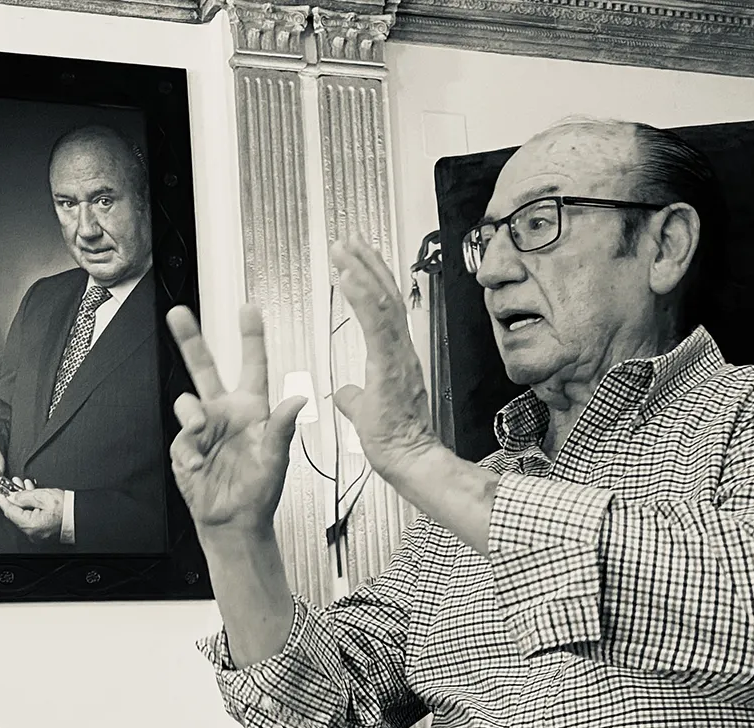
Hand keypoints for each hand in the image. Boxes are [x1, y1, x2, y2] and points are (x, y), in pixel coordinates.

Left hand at [0, 480, 63, 542]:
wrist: (82, 515)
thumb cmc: (68, 508)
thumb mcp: (43, 496)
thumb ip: (23, 496)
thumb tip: (12, 496)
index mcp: (30, 525)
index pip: (9, 511)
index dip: (2, 498)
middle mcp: (31, 532)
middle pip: (16, 512)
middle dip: (14, 496)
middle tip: (12, 483)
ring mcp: (37, 533)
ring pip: (23, 514)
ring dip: (23, 499)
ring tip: (23, 485)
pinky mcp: (42, 531)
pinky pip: (31, 517)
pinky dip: (30, 506)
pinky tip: (31, 494)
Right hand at [165, 304, 307, 539]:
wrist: (233, 521)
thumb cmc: (259, 491)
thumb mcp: (277, 460)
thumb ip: (283, 428)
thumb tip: (298, 400)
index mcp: (252, 409)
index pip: (252, 365)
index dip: (250, 336)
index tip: (248, 309)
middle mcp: (225, 412)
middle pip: (204, 367)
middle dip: (190, 339)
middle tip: (178, 314)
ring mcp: (203, 428)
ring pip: (187, 401)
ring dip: (192, 414)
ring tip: (200, 430)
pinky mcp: (184, 446)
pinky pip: (180, 437)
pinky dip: (188, 449)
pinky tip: (198, 464)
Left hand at [330, 233, 442, 482]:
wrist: (409, 461)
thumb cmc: (395, 442)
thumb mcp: (366, 413)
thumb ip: (356, 398)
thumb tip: (345, 393)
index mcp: (395, 358)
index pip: (384, 310)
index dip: (372, 280)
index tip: (359, 259)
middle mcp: (401, 351)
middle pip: (385, 296)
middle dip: (367, 264)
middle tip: (350, 240)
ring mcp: (398, 356)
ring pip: (382, 302)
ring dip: (361, 271)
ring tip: (344, 248)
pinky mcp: (390, 365)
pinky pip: (375, 323)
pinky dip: (361, 296)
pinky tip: (347, 276)